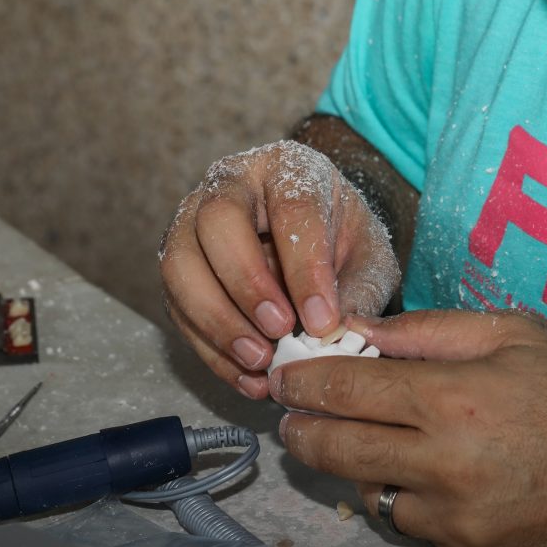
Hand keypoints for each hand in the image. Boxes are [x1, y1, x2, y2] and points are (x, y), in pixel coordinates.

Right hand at [159, 140, 399, 398]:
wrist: (317, 242)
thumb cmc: (344, 243)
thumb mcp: (370, 260)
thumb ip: (359, 292)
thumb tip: (335, 335)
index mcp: (287, 168)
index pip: (291, 207)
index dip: (305, 268)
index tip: (323, 320)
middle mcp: (230, 185)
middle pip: (217, 220)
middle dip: (247, 282)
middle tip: (280, 331)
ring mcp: (191, 223)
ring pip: (180, 264)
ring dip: (217, 320)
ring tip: (259, 361)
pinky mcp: (179, 269)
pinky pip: (177, 308)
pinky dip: (209, 349)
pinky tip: (247, 378)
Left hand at [270, 310, 546, 546]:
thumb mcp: (512, 333)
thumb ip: (427, 329)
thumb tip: (359, 328)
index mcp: (453, 398)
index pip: (346, 389)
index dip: (304, 382)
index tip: (286, 377)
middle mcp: (443, 464)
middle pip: (335, 450)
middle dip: (300, 430)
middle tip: (292, 417)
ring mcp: (452, 518)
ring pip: (364, 491)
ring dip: (353, 465)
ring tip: (368, 439)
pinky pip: (407, 521)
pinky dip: (402, 495)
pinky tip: (425, 472)